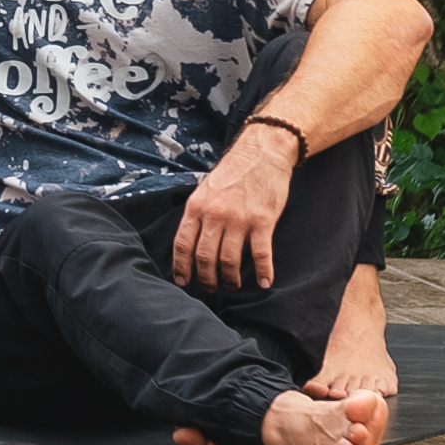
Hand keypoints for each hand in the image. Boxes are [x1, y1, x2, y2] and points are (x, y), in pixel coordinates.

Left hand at [173, 124, 298, 290]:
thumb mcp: (205, 191)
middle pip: (204, 256)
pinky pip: (260, 253)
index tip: (182, 281)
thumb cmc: (232, 174)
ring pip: (229, 259)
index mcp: (196, 207)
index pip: (183, 243)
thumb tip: (191, 241)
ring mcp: (238, 219)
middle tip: (211, 289)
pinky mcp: (262, 221)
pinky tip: (264, 282)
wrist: (261, 154)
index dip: (181, 266)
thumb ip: (198, 214)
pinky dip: (262, 271)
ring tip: (233, 287)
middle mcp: (214, 215)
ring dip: (230, 278)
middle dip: (206, 278)